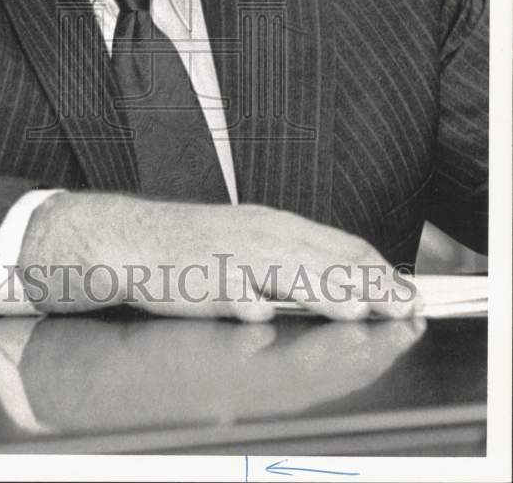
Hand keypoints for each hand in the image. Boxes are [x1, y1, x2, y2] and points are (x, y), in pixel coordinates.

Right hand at [17, 193, 418, 320]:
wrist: (132, 237)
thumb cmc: (192, 244)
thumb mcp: (249, 238)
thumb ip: (291, 258)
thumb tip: (341, 282)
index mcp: (275, 224)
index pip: (340, 244)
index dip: (376, 269)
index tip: (404, 292)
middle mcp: (259, 235)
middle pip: (323, 258)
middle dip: (367, 285)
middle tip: (400, 308)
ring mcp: (230, 256)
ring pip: (285, 272)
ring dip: (322, 291)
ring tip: (354, 310)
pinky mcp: (199, 278)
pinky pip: (227, 290)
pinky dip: (248, 301)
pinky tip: (263, 312)